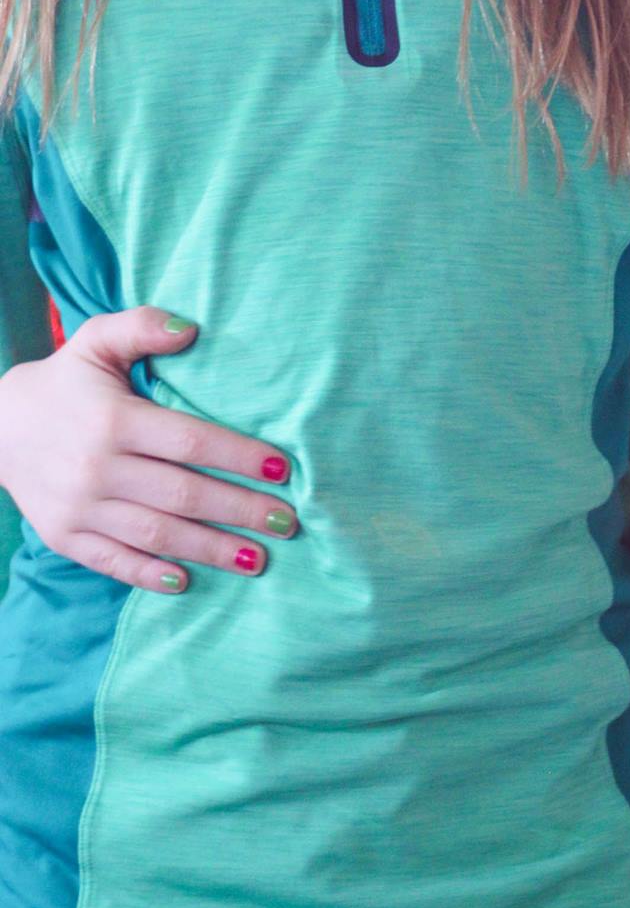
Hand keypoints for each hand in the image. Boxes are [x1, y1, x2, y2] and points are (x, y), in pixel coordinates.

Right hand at [0, 307, 295, 593]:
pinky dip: (149, 575)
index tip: (283, 469)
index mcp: (115, 419)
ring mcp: (79, 508)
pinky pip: (113, 561)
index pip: (190, 441)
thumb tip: (192, 327)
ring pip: (157, 534)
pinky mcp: (64, 536)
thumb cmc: (66, 380)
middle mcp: (97, 468)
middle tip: (288, 522)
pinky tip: (187, 581)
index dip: (239, 456)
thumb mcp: (97, 339)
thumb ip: (143, 326)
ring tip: (258, 559)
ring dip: (211, 550)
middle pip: (183, 494)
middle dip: (240, 510)